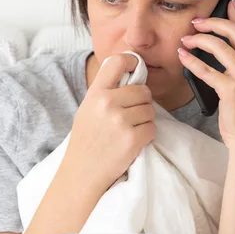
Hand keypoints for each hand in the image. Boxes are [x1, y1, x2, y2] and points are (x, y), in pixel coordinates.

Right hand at [64, 54, 155, 190]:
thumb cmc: (86, 140)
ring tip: (128, 130)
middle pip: (143, 90)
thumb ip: (106, 91)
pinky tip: (132, 141)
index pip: (118, 61)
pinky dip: (146, 134)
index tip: (136, 69)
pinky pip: (152, 127)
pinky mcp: (132, 138)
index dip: (132, 61)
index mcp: (95, 93)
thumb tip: (132, 74)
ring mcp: (120, 120)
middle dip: (142, 102)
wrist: (82, 172)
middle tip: (130, 115)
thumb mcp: (87, 109)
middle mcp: (107, 103)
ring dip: (145, 120)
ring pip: (150, 109)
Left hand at [178, 0, 234, 148]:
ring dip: (198, 40)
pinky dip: (191, 60)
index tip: (227, 3)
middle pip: (234, 32)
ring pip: (219, 46)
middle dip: (212, 23)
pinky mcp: (231, 89)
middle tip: (196, 23)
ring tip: (185, 40)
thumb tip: (224, 49)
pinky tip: (182, 56)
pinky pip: (206, 69)